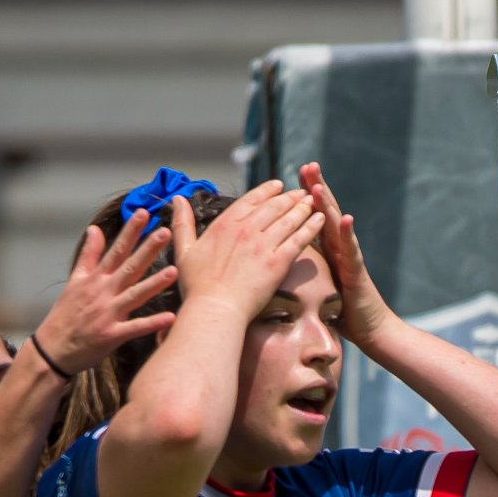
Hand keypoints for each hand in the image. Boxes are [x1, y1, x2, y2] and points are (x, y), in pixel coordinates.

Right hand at [33, 210, 178, 375]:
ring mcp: (108, 314)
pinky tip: (170, 317)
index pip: (116, 250)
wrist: (52, 350)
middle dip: (147, 249)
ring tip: (174, 271)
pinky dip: (152, 324)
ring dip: (154, 284)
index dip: (130, 231)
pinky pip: (135, 329)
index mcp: (96, 279)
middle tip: (166, 232)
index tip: (144, 213)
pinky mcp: (111, 335)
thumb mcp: (74, 281)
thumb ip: (89, 255)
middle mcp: (103, 293)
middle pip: (129, 267)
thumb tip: (95, 229)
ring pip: (135, 295)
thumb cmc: (65, 316)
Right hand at [171, 180, 323, 324]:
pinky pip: (299, 238)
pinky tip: (321, 220)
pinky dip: (311, 227)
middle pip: (274, 206)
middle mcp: (246, 228)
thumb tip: (176, 199)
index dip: (267, 191)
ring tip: (313, 202)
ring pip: (289, 218)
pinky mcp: (278, 261)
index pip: (251, 199)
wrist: (214, 310)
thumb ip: (183, 223)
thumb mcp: (185, 250)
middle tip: (302, 193)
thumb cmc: (197, 287)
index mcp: (226, 224)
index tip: (278, 186)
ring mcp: (263, 244)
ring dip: (303, 208)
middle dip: (290, 197)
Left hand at [298, 161, 392, 347]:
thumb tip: (280, 265)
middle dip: (317, 188)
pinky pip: (352, 250)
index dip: (304, 196)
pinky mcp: (357, 271)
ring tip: (319, 185)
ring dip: (329, 204)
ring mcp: (350, 257)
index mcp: (327, 250)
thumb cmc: (343, 311)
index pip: (313, 217)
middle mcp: (339, 248)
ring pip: (338, 226)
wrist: (370, 330)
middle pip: (326, 212)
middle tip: (307, 165)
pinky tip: (346, 218)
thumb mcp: (317, 286)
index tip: (291, 175)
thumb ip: (306, 270)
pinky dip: (348, 234)